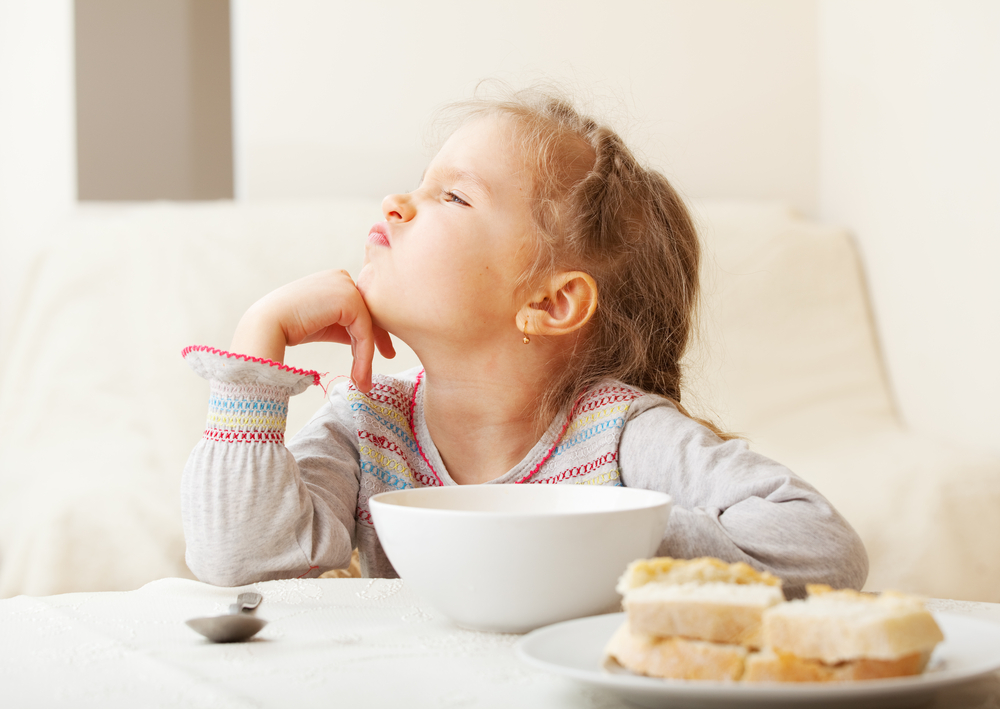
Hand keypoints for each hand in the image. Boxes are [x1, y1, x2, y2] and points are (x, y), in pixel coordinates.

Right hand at [230, 270, 394, 392]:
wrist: (266, 325)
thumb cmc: (289, 327)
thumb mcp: (324, 324)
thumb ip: (345, 326)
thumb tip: (367, 343)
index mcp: (335, 280)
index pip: (361, 308)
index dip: (372, 332)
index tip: (383, 352)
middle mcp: (342, 278)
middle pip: (368, 314)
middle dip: (378, 341)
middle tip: (388, 360)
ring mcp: (346, 286)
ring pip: (368, 326)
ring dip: (367, 356)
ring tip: (363, 382)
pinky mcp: (349, 300)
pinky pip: (364, 332)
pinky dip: (364, 356)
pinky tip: (359, 375)